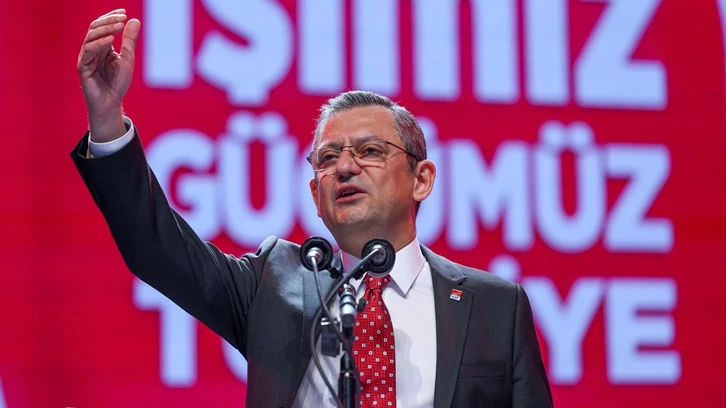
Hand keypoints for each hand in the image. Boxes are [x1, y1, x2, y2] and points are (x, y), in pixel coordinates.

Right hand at [77, 9, 140, 141]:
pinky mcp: (82, 68)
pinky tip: (110, 40)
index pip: (102, 25)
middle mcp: (91, 49)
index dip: (111, 17)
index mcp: (101, 46)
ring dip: (106, 29)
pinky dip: (99, 44)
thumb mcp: (127, 58)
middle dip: (109, 21)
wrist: (111, 102)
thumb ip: (129, 40)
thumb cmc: (118, 82)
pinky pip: (88, 52)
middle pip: (95, 28)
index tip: (124, 12)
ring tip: (119, 26)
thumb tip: (134, 20)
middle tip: (123, 17)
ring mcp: (85, 57)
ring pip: (91, 37)